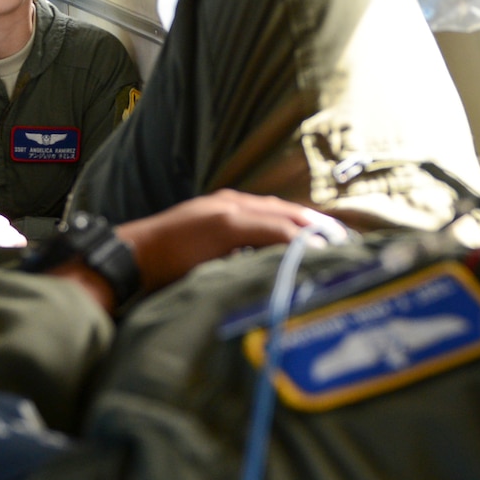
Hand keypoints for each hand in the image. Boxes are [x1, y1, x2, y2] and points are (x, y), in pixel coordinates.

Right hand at [48, 191, 336, 310]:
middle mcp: (230, 204)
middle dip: (322, 228)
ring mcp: (227, 211)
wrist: (124, 262)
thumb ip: (232, 258)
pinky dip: (294, 239)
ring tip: (341, 250)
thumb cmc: (161, 268)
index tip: (338, 245)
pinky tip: (312, 251)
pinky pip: (269, 229)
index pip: (281, 215)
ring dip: (314, 232)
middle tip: (354, 247)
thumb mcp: (204, 258)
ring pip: (284, 216)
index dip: (312, 227)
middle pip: (289, 211)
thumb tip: (262, 275)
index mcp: (227, 210)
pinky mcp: (222, 224)